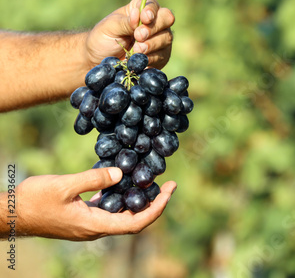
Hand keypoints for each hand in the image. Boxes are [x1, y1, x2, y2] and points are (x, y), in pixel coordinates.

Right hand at [15, 167, 176, 240]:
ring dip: (138, 199)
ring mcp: (90, 224)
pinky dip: (121, 196)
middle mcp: (96, 228)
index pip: (136, 223)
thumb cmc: (33, 201)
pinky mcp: (83, 216)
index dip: (157, 208)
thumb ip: (94, 179)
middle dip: (154, 202)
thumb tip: (121, 174)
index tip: (170, 190)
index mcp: (95, 225)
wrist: (10, 214)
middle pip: (134, 219)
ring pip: (122, 214)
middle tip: (168, 183)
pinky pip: (109, 208)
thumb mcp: (64, 186)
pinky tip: (124, 181)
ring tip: (151, 181)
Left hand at [85, 0, 174, 70]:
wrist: (101, 61)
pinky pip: (163, 56)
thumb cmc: (103, 39)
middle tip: (138, 36)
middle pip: (167, 19)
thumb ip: (124, 22)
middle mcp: (154, 23)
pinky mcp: (160, 57)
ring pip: (166, 38)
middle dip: (153, 28)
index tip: (144, 19)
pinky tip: (140, 60)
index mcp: (140, 10)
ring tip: (136, 50)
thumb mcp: (109, 27)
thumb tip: (137, 15)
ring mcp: (159, 40)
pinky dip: (152, 58)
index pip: (153, 5)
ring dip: (151, 45)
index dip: (151, 11)